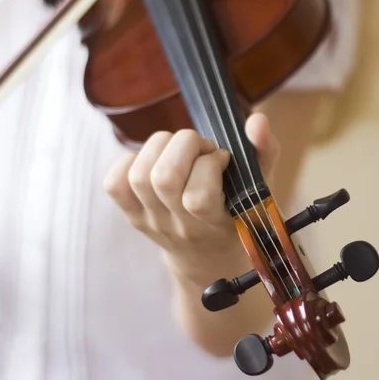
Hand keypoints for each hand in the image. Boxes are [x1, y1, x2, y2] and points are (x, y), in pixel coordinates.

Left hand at [104, 112, 279, 281]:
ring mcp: (150, 221)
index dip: (210, 165)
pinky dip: (131, 160)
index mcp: (213, 224)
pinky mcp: (130, 214)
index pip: (198, 197)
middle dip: (184, 145)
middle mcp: (177, 226)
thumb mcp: (257, 188)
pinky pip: (114, 183)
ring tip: (178, 150)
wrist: (205, 259)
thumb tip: (258, 120)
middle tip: (199, 148)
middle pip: (163, 178)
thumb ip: (264, 152)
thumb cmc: (235, 215)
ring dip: (160, 147)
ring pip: (139, 175)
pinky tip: (154, 160)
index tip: (222, 159)